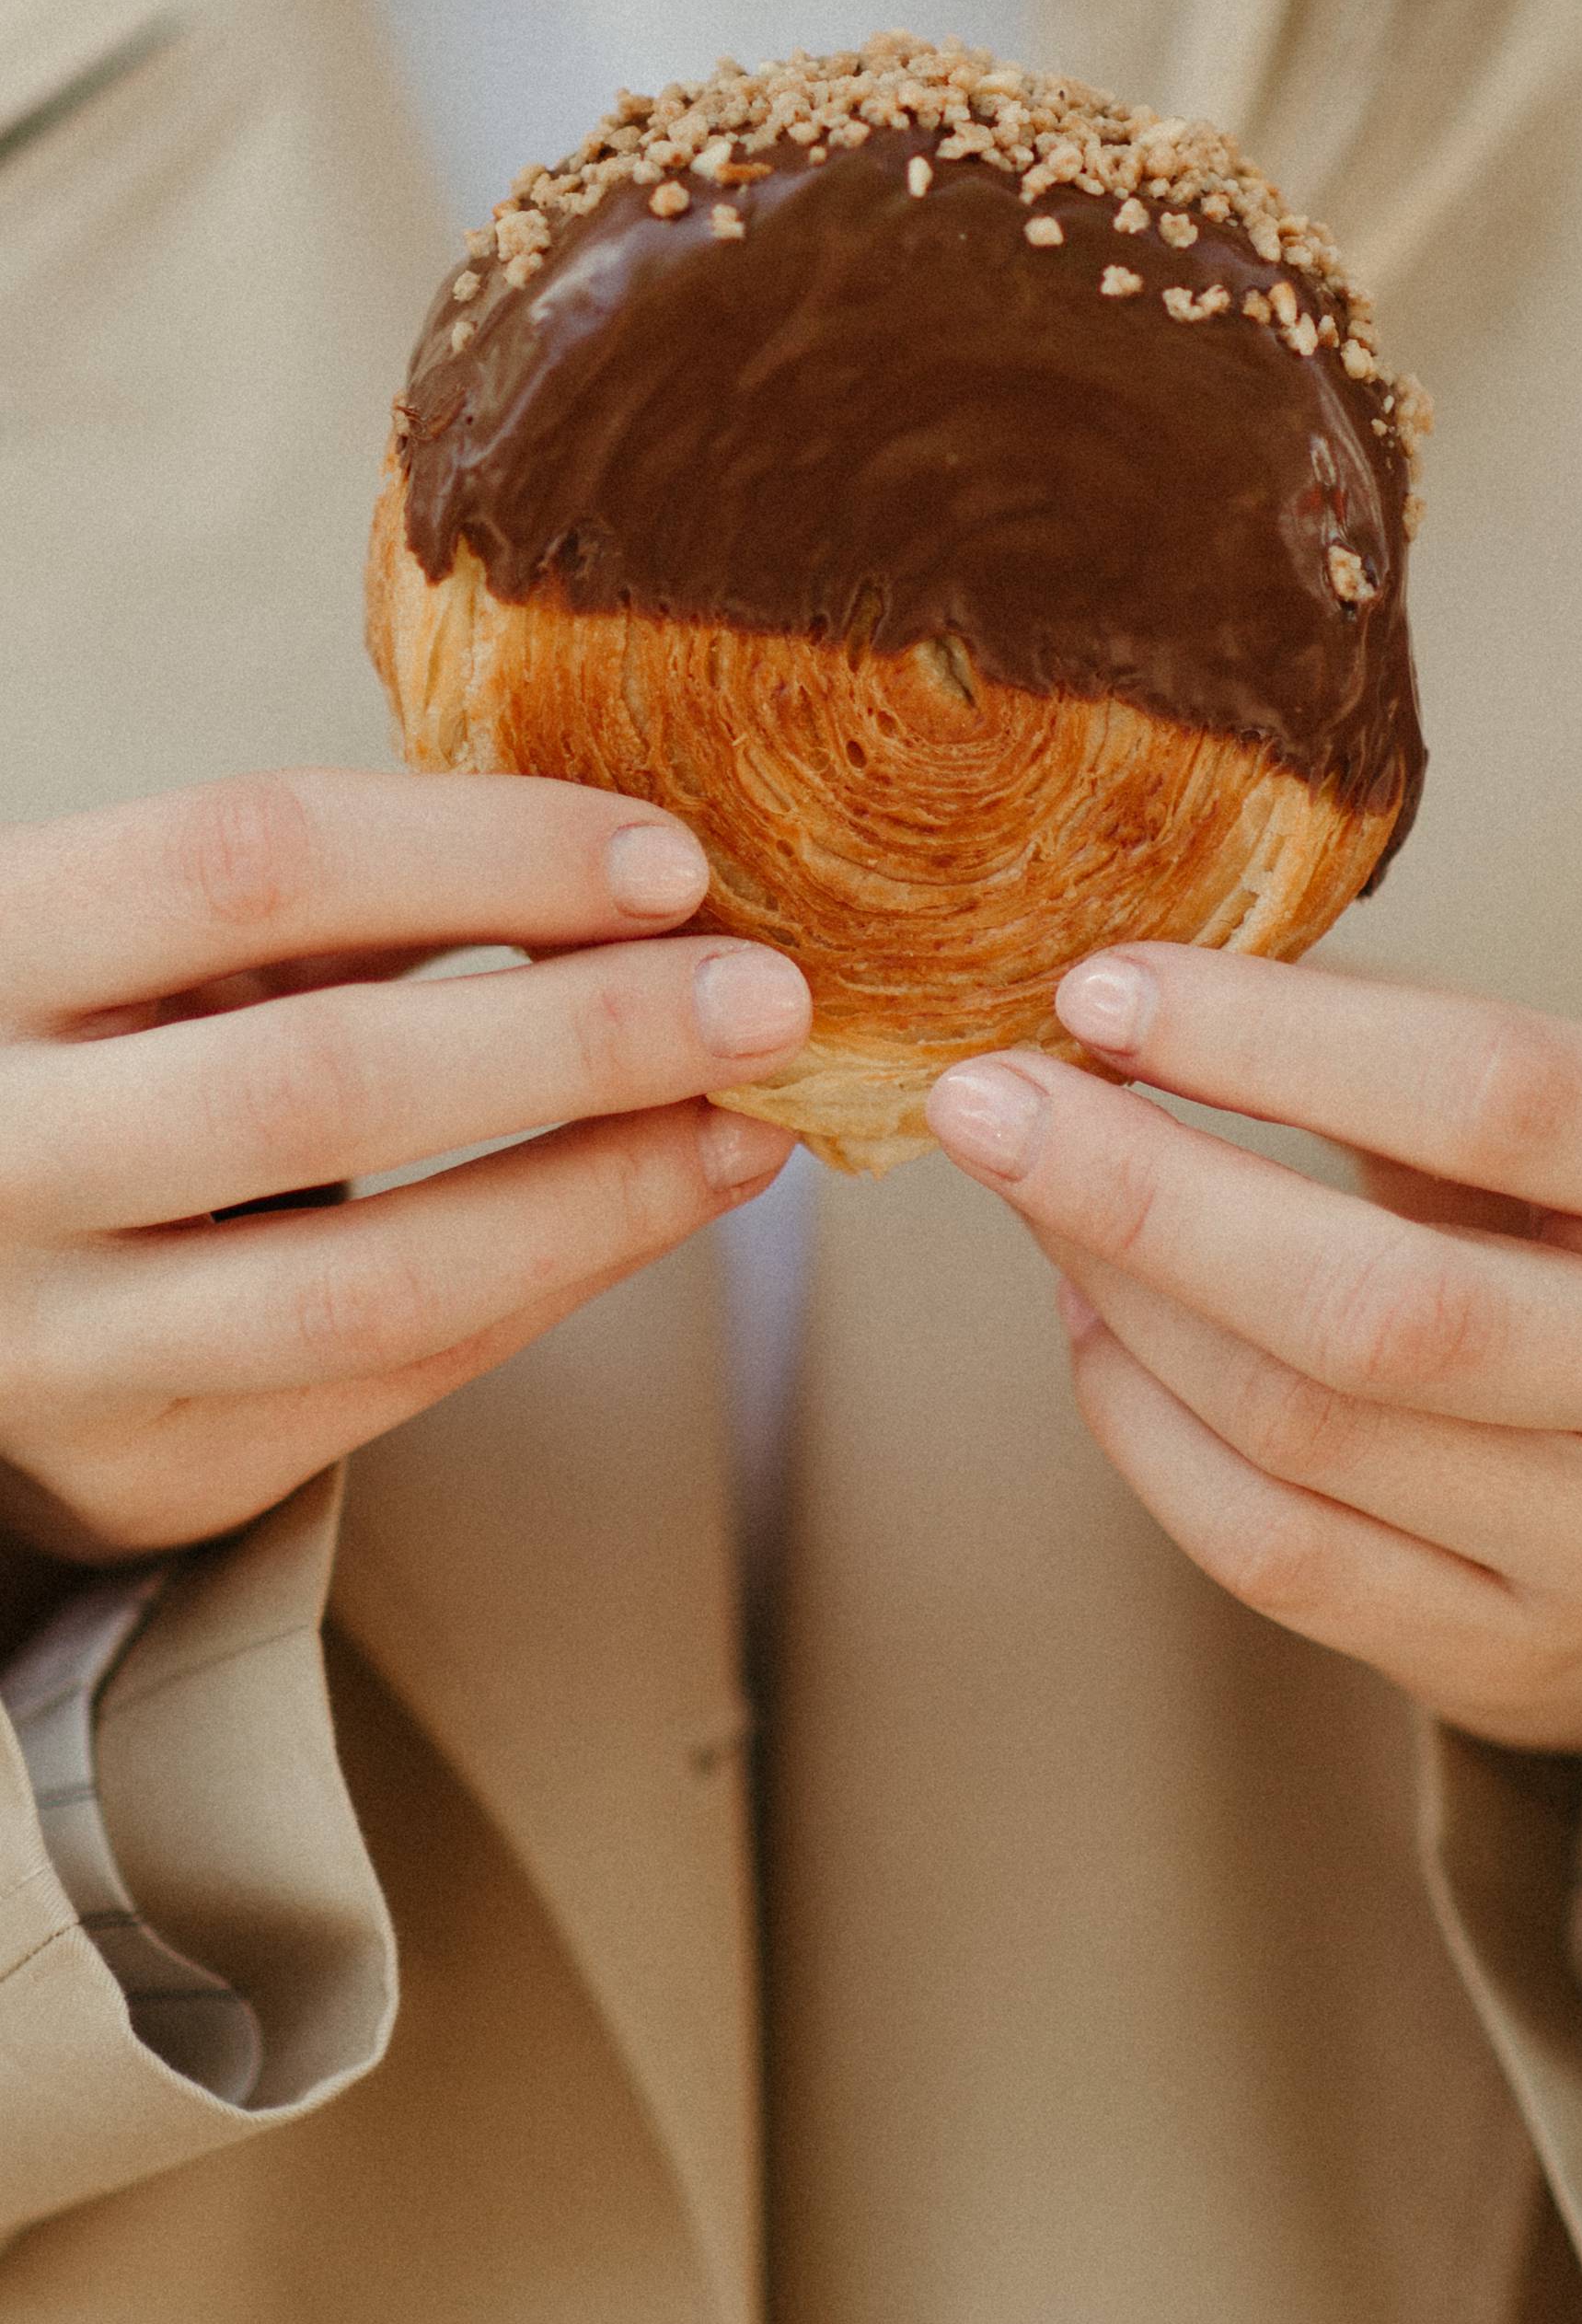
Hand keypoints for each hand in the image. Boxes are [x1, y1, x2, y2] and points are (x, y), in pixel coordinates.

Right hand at [0, 770, 805, 1565]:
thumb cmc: (76, 1052)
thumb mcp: (147, 937)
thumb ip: (335, 898)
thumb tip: (632, 876)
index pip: (250, 860)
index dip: (483, 850)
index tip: (669, 859)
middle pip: (324, 1083)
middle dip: (584, 1037)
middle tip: (768, 1000)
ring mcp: (50, 1341)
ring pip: (373, 1284)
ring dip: (600, 1197)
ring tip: (746, 1126)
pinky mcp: (137, 1473)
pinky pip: (389, 1387)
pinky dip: (545, 1288)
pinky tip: (647, 1210)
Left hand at [925, 949, 1581, 1812]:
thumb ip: (1416, 1060)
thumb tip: (1145, 999)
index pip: (1494, 1094)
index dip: (1272, 1039)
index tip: (1099, 989)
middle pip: (1374, 1300)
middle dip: (1140, 1192)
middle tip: (988, 1104)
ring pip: (1300, 1433)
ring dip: (1124, 1299)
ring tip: (1040, 1198)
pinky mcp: (1517, 1659)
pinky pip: (1278, 1556)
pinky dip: (1148, 1431)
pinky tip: (1099, 1333)